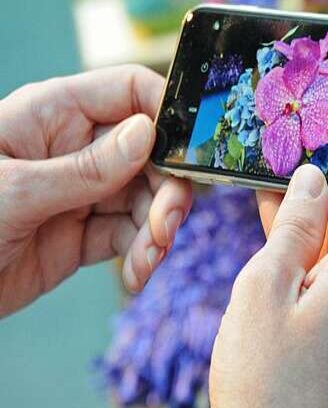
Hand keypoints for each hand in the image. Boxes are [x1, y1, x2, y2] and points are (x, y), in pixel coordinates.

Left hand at [0, 65, 191, 315]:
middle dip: (167, 192)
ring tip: (147, 261)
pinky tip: (137, 275)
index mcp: (55, 115)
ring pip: (148, 201)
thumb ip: (86, 168)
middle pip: (151, 156)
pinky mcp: (86, 235)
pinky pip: (132, 238)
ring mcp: (84, 193)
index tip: (190, 151)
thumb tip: (149, 134)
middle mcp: (77, 149)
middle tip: (166, 228)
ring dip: (158, 232)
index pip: (129, 92)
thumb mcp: (15, 192)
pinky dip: (143, 256)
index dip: (166, 114)